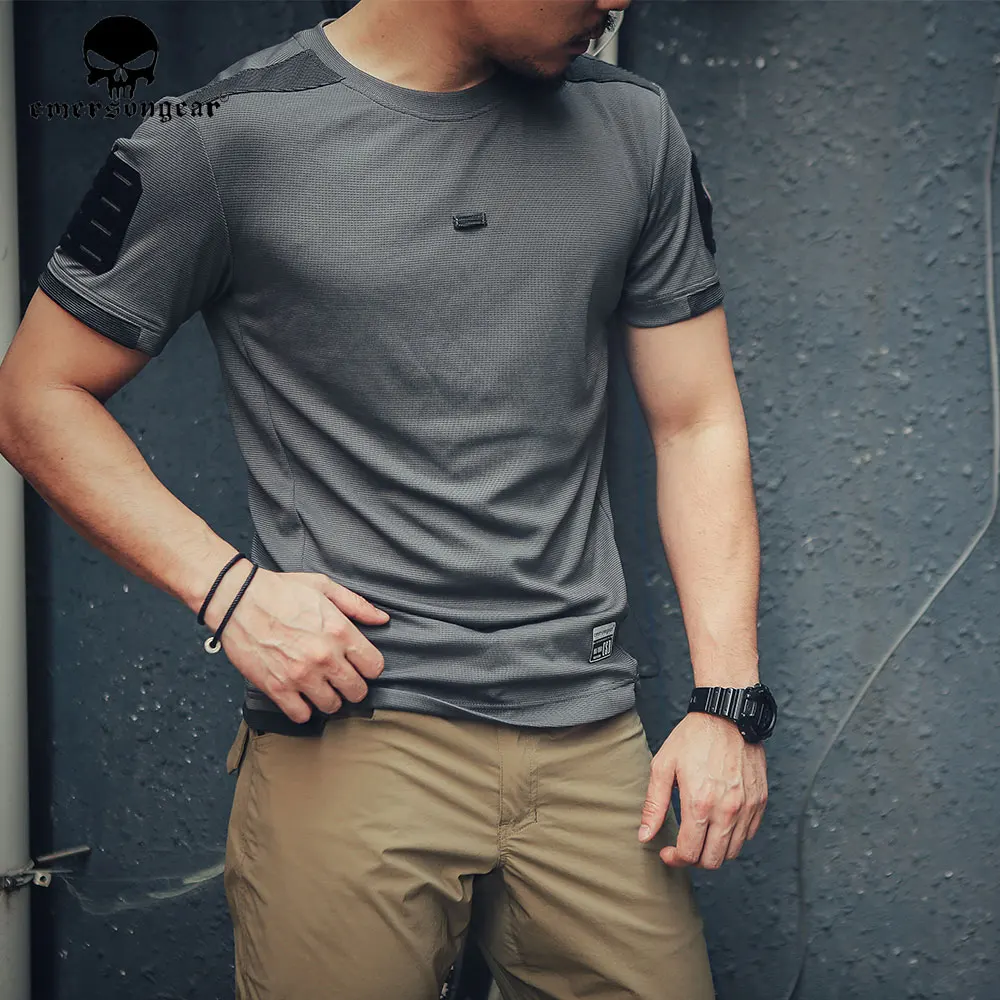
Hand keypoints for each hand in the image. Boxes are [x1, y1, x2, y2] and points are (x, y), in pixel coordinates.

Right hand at [203, 568, 389, 722]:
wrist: (238, 599)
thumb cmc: (281, 590)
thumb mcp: (324, 587)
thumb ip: (357, 605)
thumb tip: (382, 619)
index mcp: (340, 632)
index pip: (374, 667)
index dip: (369, 667)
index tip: (359, 665)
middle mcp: (325, 657)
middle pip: (357, 692)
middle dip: (352, 687)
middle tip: (341, 679)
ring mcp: (301, 675)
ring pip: (331, 706)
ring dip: (328, 699)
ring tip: (320, 687)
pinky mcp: (277, 688)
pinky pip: (301, 715)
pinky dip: (302, 709)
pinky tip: (299, 696)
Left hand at [638, 711, 767, 868]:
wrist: (727, 715)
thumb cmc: (693, 737)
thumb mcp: (663, 766)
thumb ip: (654, 805)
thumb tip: (645, 836)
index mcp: (699, 803)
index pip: (690, 853)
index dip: (675, 859)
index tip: (667, 851)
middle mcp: (727, 810)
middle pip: (713, 860)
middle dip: (694, 859)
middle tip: (683, 846)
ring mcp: (747, 807)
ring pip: (733, 852)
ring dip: (715, 850)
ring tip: (701, 834)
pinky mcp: (760, 801)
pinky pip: (748, 834)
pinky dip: (734, 836)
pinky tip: (719, 821)